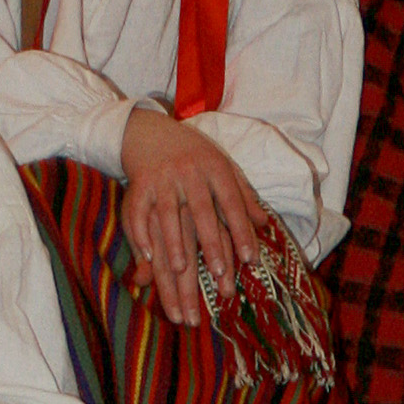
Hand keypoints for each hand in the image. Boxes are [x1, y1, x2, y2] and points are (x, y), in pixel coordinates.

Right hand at [121, 106, 270, 321]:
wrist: (151, 130)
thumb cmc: (194, 155)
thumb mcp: (222, 167)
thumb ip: (244, 195)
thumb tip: (265, 223)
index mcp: (215, 168)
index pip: (232, 203)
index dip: (242, 230)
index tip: (250, 259)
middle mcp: (190, 172)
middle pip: (202, 211)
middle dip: (211, 242)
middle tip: (219, 273)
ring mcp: (163, 177)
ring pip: (168, 213)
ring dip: (173, 242)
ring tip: (180, 270)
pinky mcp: (140, 183)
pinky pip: (138, 210)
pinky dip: (140, 232)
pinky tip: (147, 255)